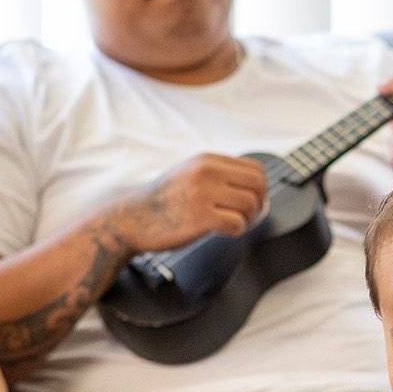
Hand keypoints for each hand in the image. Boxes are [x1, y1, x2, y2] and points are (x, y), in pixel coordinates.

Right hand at [109, 154, 267, 252]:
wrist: (133, 219)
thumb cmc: (163, 202)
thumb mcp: (189, 174)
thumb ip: (218, 174)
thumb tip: (255, 185)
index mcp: (206, 160)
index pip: (255, 169)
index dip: (259, 189)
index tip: (251, 202)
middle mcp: (206, 172)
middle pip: (258, 185)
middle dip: (259, 204)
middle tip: (247, 217)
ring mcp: (203, 193)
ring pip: (251, 204)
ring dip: (248, 220)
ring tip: (233, 225)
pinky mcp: (200, 216)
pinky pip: (237, 223)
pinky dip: (236, 230)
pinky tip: (223, 231)